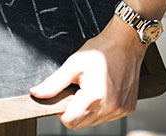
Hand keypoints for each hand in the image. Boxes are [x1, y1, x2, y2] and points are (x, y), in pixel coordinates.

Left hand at [30, 19, 145, 128]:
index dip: (63, 110)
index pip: (69, 121)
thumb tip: (36, 93)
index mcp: (94, 98)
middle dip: (76, 110)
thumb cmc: (101, 50)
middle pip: (81, 124)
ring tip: (93, 87)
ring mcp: (121, 109)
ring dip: (90, 110)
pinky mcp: (128, 108)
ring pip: (95, 122)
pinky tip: (105, 90)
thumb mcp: (74, 63)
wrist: (126, 42)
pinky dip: (103, 107)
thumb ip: (53, 83)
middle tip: (81, 88)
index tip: (68, 95)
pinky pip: (109, 116)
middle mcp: (110, 107)